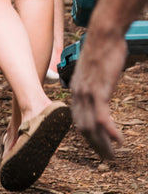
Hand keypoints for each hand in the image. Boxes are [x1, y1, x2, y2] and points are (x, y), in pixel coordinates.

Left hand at [70, 32, 126, 158]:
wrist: (103, 35)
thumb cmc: (101, 50)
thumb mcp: (93, 71)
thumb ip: (93, 83)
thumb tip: (99, 91)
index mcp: (75, 89)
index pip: (77, 119)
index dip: (87, 136)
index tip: (97, 146)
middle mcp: (77, 93)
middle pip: (83, 127)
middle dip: (95, 144)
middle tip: (107, 158)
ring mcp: (87, 93)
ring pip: (91, 125)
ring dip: (102, 143)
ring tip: (112, 155)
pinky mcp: (98, 90)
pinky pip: (102, 116)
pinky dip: (110, 131)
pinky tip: (119, 140)